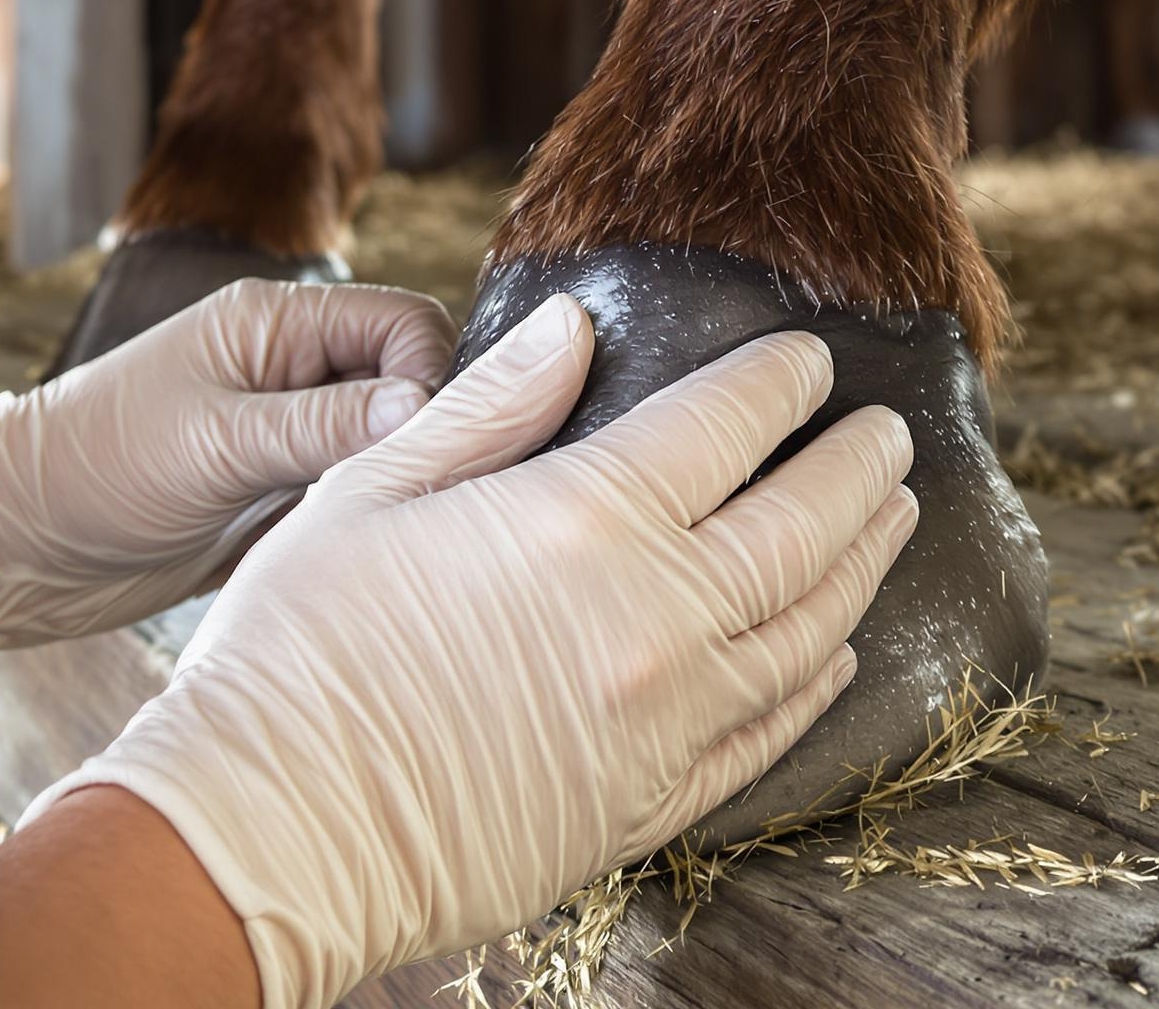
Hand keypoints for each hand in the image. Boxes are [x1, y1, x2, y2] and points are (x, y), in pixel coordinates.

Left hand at [0, 280, 456, 660]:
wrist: (9, 543)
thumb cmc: (92, 472)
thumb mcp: (214, 445)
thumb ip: (322, 425)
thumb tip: (424, 403)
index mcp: (276, 325)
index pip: (405, 325)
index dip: (431, 381)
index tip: (419, 449)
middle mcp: (289, 369)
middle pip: (408, 383)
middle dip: (421, 435)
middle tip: (404, 499)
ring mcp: (283, 433)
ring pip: (385, 445)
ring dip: (390, 484)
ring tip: (376, 532)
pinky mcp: (273, 491)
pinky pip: (350, 495)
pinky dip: (360, 521)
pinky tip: (352, 555)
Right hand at [21, 295, 918, 1007]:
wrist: (267, 831)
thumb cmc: (295, 648)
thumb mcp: (375, 489)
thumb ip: (492, 405)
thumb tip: (572, 327)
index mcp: (583, 522)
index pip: (725, 429)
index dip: (779, 384)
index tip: (811, 359)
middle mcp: (652, 621)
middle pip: (798, 529)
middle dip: (854, 470)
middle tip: (890, 434)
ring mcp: (662, 724)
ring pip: (806, 632)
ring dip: (860, 567)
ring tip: (890, 520)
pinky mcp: (645, 807)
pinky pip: (764, 736)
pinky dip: (814, 686)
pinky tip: (835, 653)